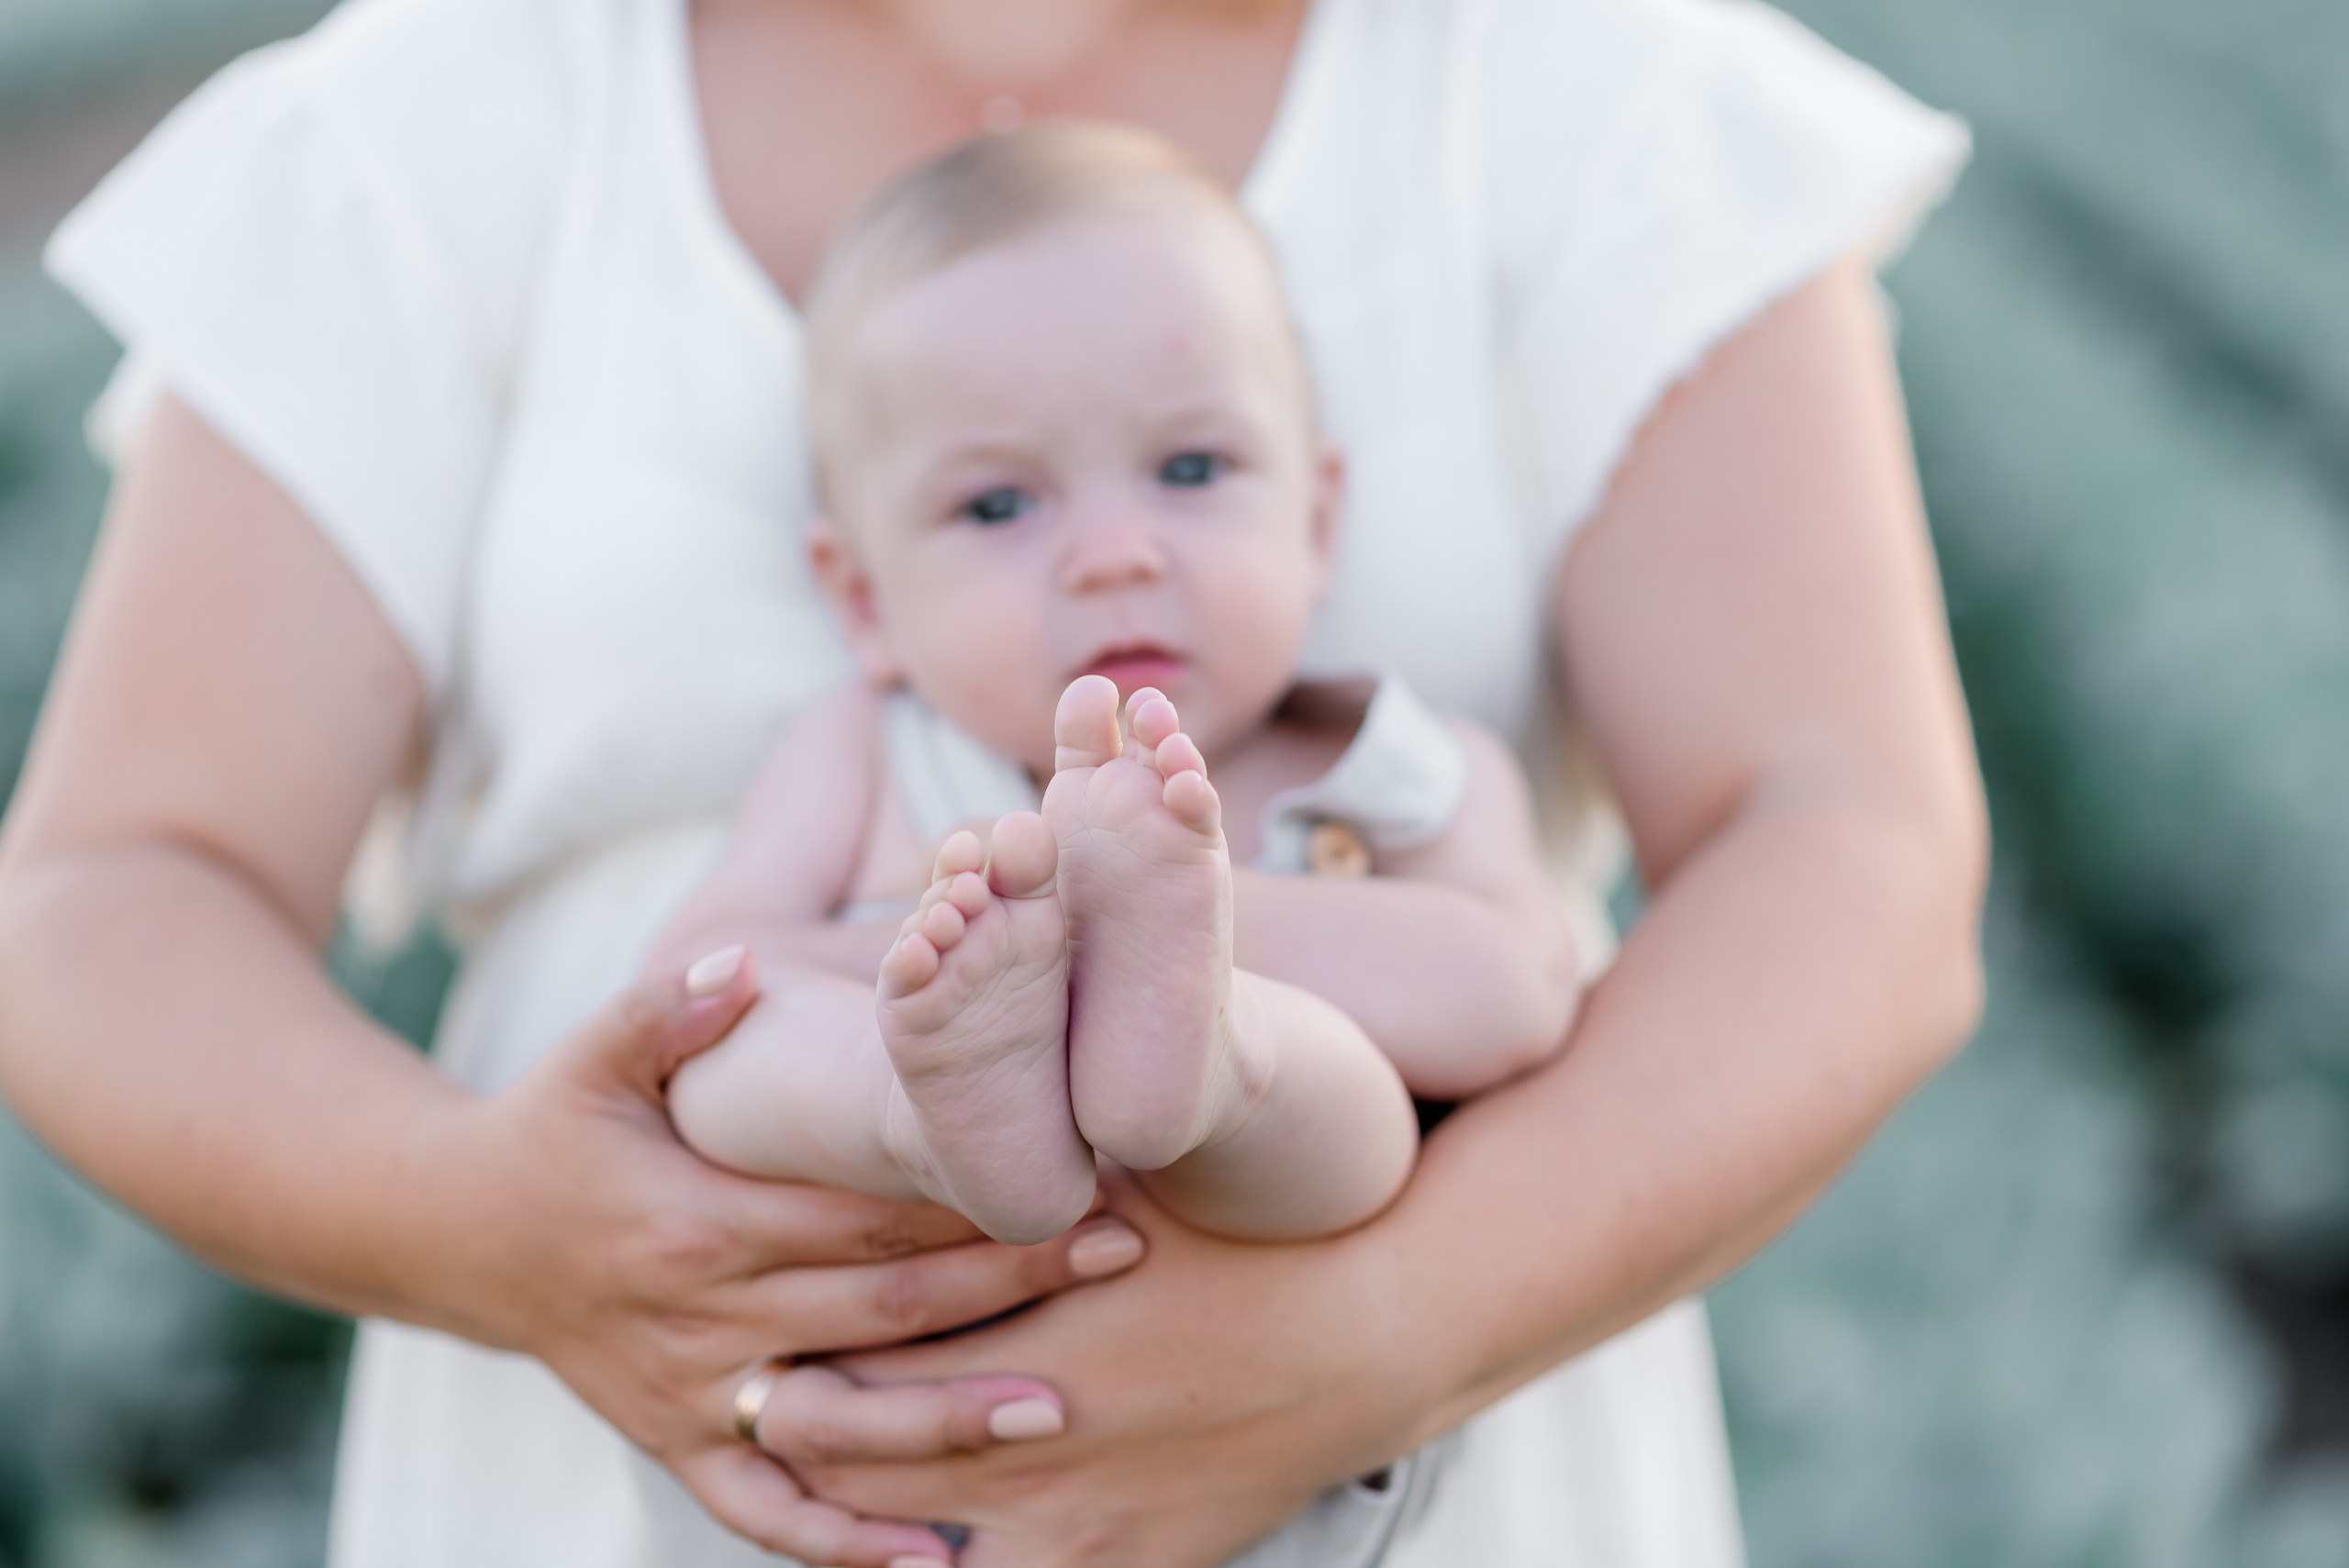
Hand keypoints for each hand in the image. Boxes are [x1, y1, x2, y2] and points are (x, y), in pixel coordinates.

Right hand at [413, 950, 1149, 1566]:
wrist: (457, 1234)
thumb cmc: (554, 1128)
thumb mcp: (590, 1053)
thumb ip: (667, 1007)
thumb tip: (743, 965)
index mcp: (697, 1220)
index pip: (862, 1210)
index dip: (966, 1193)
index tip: (1067, 1168)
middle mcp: (701, 1318)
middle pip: (881, 1307)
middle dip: (1007, 1283)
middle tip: (1120, 1253)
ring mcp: (690, 1394)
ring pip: (841, 1422)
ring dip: (950, 1422)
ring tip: (1057, 1408)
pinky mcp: (674, 1443)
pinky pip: (763, 1509)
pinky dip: (842, 1545)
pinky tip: (937, 1559)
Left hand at [798, 1170, 1432, 1567]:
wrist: (1375, 1342)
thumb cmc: (1253, 1241)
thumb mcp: (1149, 1174)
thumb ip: (1042, 1142)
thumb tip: (947, 1070)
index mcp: (1035, 1328)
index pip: (863, 1340)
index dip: (797, 1318)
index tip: (763, 1285)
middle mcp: (1039, 1440)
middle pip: (855, 1443)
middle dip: (792, 1405)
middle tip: (754, 1364)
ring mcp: (1075, 1522)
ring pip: (896, 1533)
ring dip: (840, 1494)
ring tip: (797, 1441)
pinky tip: (890, 1542)